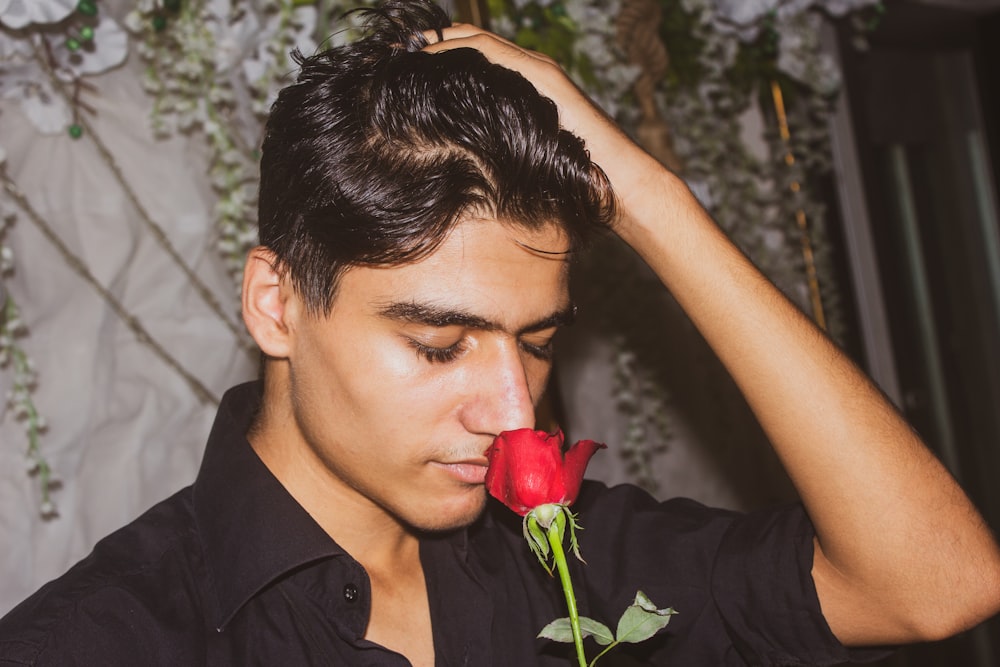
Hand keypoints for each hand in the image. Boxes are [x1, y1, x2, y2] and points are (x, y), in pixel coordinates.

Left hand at [422, 24, 673, 233]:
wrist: (615, 182)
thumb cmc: (571, 181)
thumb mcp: (521, 160)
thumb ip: (496, 149)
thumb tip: (455, 163)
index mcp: (524, 87)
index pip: (474, 59)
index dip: (437, 57)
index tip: (402, 66)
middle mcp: (531, 71)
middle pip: (471, 42)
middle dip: (429, 43)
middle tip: (392, 51)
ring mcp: (539, 70)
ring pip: (479, 41)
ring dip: (438, 42)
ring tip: (404, 49)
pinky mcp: (544, 78)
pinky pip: (493, 54)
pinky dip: (458, 51)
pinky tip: (431, 58)